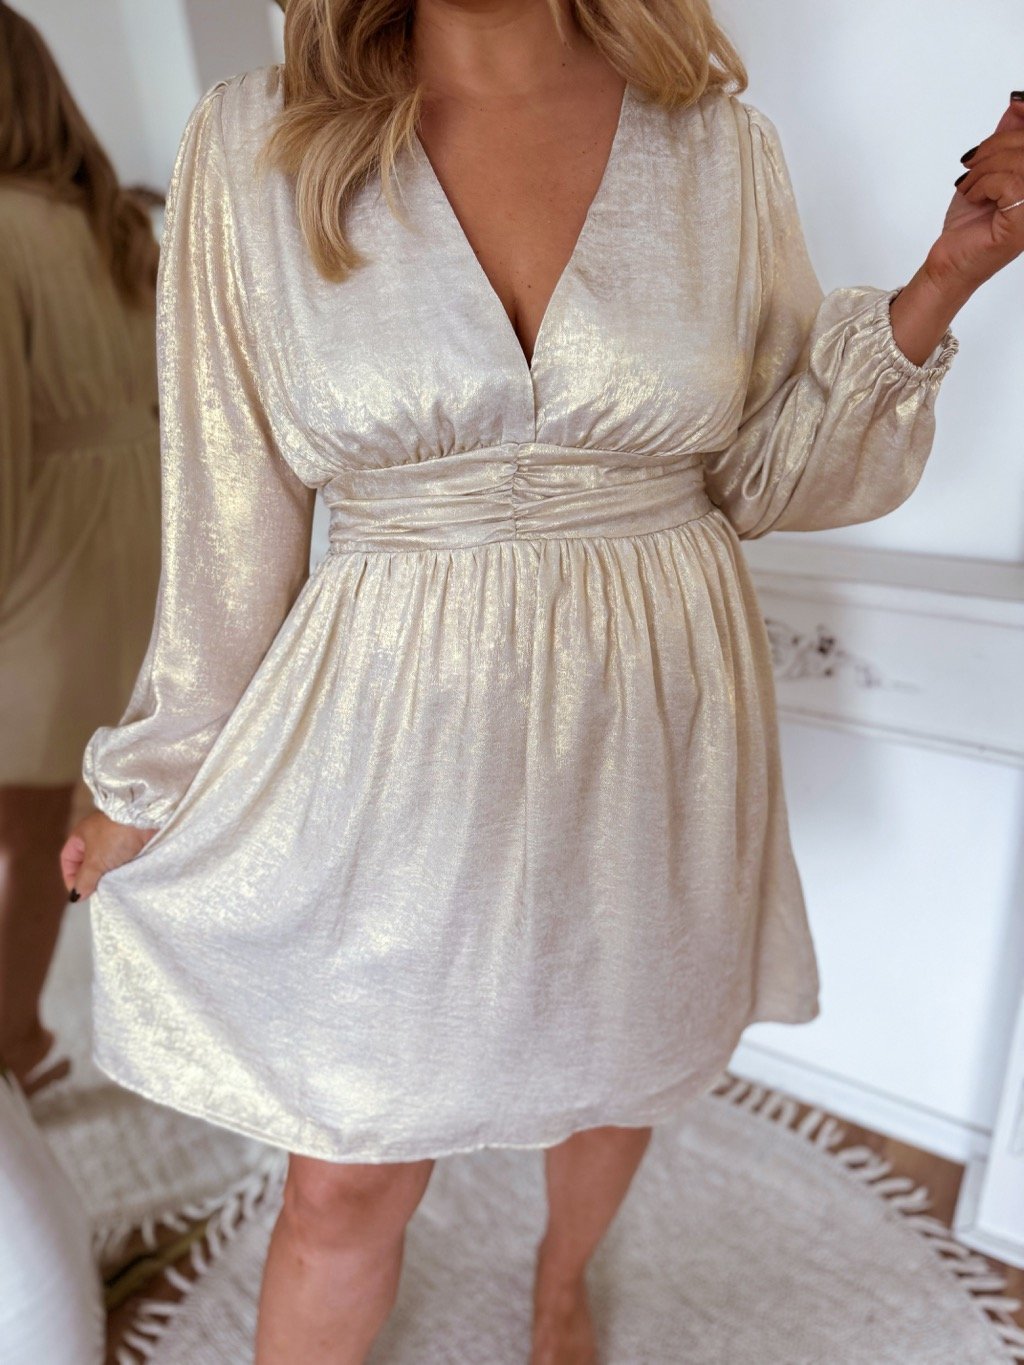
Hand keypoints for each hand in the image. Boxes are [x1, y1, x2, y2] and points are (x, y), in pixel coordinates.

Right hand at [60, 811, 158, 901]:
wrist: (148, 818)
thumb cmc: (116, 835)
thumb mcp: (95, 860)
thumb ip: (84, 879)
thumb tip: (76, 895)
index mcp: (81, 835)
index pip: (68, 859)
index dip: (70, 876)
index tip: (79, 892)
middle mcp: (97, 835)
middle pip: (88, 863)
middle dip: (91, 878)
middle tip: (97, 892)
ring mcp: (116, 838)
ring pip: (106, 863)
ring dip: (108, 875)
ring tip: (112, 887)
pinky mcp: (134, 843)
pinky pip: (123, 861)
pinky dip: (122, 870)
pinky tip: (124, 879)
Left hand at [924, 92, 1023, 294]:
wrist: (950, 262)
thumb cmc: (970, 225)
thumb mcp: (987, 172)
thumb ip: (1007, 140)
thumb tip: (1018, 105)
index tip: (1016, 102)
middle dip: (996, 146)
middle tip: (971, 163)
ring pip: (1019, 162)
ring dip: (984, 168)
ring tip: (969, 185)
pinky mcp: (1023, 224)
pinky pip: (1009, 183)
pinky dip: (982, 185)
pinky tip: (973, 197)